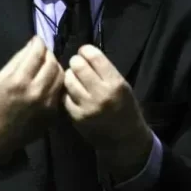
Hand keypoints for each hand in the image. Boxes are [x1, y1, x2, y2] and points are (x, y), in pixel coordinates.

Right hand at [0, 36, 64, 167]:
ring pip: (60, 75)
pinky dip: (56, 81)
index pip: (37, 53)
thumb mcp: (0, 77)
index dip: (38, 43)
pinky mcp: (53, 112)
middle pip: (52, 62)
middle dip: (48, 53)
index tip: (37, 40)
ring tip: (47, 65)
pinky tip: (48, 80)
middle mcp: (36, 91)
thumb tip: (33, 45)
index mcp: (19, 81)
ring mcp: (47, 103)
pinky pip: (60, 90)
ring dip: (55, 66)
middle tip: (42, 53)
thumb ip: (18, 59)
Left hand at [61, 44, 152, 178]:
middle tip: (76, 64)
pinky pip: (65, 97)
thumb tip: (84, 55)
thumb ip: (105, 71)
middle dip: (76, 62)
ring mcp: (87, 106)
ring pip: (68, 80)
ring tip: (74, 77)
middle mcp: (101, 93)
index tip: (84, 52)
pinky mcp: (77, 117)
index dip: (86, 50)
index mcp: (115, 83)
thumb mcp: (122, 86)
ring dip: (69, 76)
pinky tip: (73, 93)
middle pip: (78, 66)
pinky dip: (67, 93)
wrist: (125, 139)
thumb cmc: (125, 108)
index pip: (94, 57)